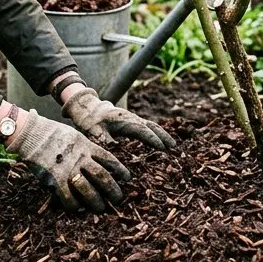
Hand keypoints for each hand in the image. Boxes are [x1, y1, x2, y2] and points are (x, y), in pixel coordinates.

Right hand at [8, 112, 130, 212]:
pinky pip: (68, 197)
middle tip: (118, 199)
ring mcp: (69, 168)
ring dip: (97, 202)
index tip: (127, 178)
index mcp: (87, 146)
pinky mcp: (56, 178)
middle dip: (113, 190)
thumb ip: (85, 148)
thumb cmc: (52, 134)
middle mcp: (81, 158)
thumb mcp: (75, 136)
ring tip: (101, 208)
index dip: (120, 170)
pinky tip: (78, 209)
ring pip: (89, 189)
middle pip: (103, 177)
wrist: (32, 133)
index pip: (109, 160)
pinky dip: (74, 205)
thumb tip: (95, 161)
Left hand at [62, 87, 176, 150]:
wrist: (87, 108)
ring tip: (173, 145)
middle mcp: (132, 118)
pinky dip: (157, 133)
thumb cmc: (90, 122)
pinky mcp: (132, 121)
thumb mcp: (94, 132)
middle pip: (152, 127)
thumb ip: (105, 141)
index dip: (153, 140)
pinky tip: (162, 141)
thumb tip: (115, 152)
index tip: (163, 149)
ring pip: (152, 126)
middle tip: (174, 148)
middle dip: (164, 137)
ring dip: (163, 134)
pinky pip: (148, 127)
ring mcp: (133, 119)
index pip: (142, 130)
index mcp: (124, 121)